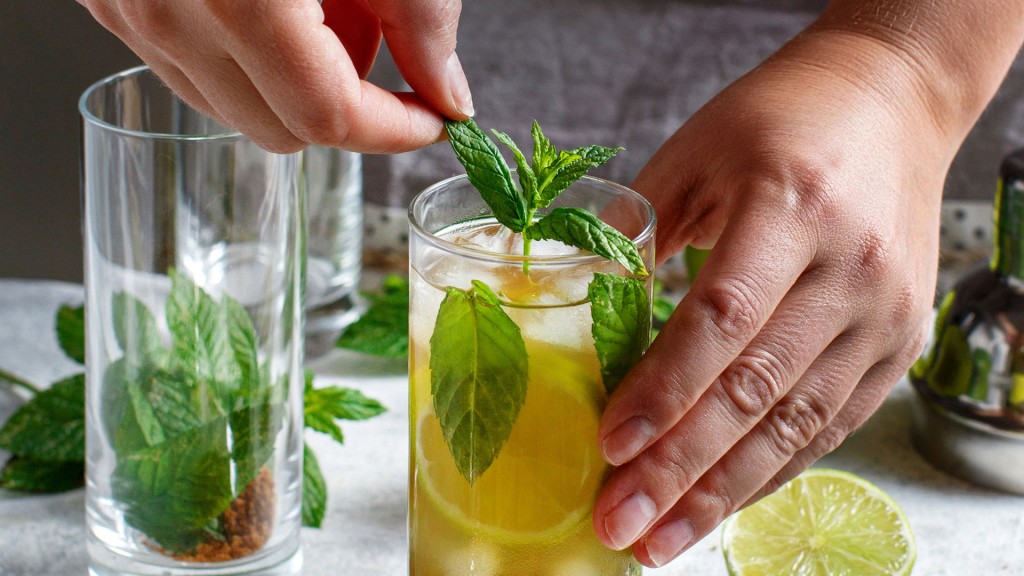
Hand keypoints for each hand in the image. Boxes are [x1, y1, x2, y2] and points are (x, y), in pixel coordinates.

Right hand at [76, 0, 471, 152]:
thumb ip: (424, 23)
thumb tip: (446, 93)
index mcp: (241, 0)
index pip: (328, 119)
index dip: (394, 128)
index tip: (432, 117)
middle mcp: (167, 12)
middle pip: (279, 128)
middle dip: (346, 102)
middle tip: (382, 37)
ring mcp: (129, 7)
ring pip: (233, 102)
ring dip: (294, 77)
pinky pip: (190, 61)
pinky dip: (246, 49)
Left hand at [592, 28, 953, 566]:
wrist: (892, 103)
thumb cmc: (782, 119)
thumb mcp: (698, 150)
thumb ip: (636, 225)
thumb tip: (568, 294)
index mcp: (791, 207)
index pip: (721, 319)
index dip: (663, 389)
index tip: (608, 444)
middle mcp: (850, 269)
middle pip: (757, 389)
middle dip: (680, 467)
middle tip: (619, 523)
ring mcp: (883, 314)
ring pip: (796, 424)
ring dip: (722, 491)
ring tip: (660, 541)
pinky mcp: (898, 343)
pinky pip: (829, 424)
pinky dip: (770, 470)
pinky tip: (719, 504)